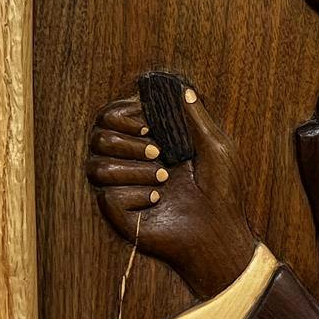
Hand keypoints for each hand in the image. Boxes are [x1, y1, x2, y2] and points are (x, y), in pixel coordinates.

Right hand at [85, 85, 258, 297]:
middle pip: (97, 137)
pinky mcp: (117, 214)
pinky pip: (108, 197)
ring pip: (98, 167)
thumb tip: (181, 87)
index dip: (121, 115)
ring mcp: (120, 188)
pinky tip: (157, 202)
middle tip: (159, 153)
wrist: (219, 231)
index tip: (147, 124)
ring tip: (164, 180)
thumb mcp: (215, 147)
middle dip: (128, 143)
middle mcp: (128, 162)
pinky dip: (137, 196)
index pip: (109, 116)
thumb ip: (195, 116)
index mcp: (146, 141)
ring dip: (134, 171)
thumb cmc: (221, 190)